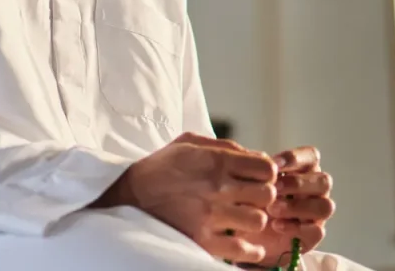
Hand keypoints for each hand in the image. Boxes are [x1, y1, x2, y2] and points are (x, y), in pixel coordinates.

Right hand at [94, 132, 278, 264]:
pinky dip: (250, 250)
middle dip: (263, 198)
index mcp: (216, 161)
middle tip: (250, 200)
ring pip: (258, 221)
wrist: (128, 196)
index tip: (256, 179)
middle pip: (267, 195)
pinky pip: (243, 249)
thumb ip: (225, 147)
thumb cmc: (160, 168)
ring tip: (242, 220)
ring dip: (253, 221)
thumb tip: (257, 156)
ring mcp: (210, 215)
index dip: (266, 174)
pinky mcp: (201, 240)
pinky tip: (244, 243)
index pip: (266, 168)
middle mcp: (217, 187)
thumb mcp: (189, 144)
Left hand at [244, 146, 334, 267]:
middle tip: (274, 188)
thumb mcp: (249, 183)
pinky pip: (317, 231)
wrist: (247, 233)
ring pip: (325, 206)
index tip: (274, 165)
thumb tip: (263, 159)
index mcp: (303, 171)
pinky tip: (276, 225)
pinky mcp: (312, 237)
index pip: (311, 157)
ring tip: (272, 209)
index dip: (296, 158)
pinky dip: (296, 227)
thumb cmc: (249, 201)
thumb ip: (258, 169)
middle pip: (324, 181)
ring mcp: (317, 215)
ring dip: (298, 207)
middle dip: (298, 184)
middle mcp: (315, 191)